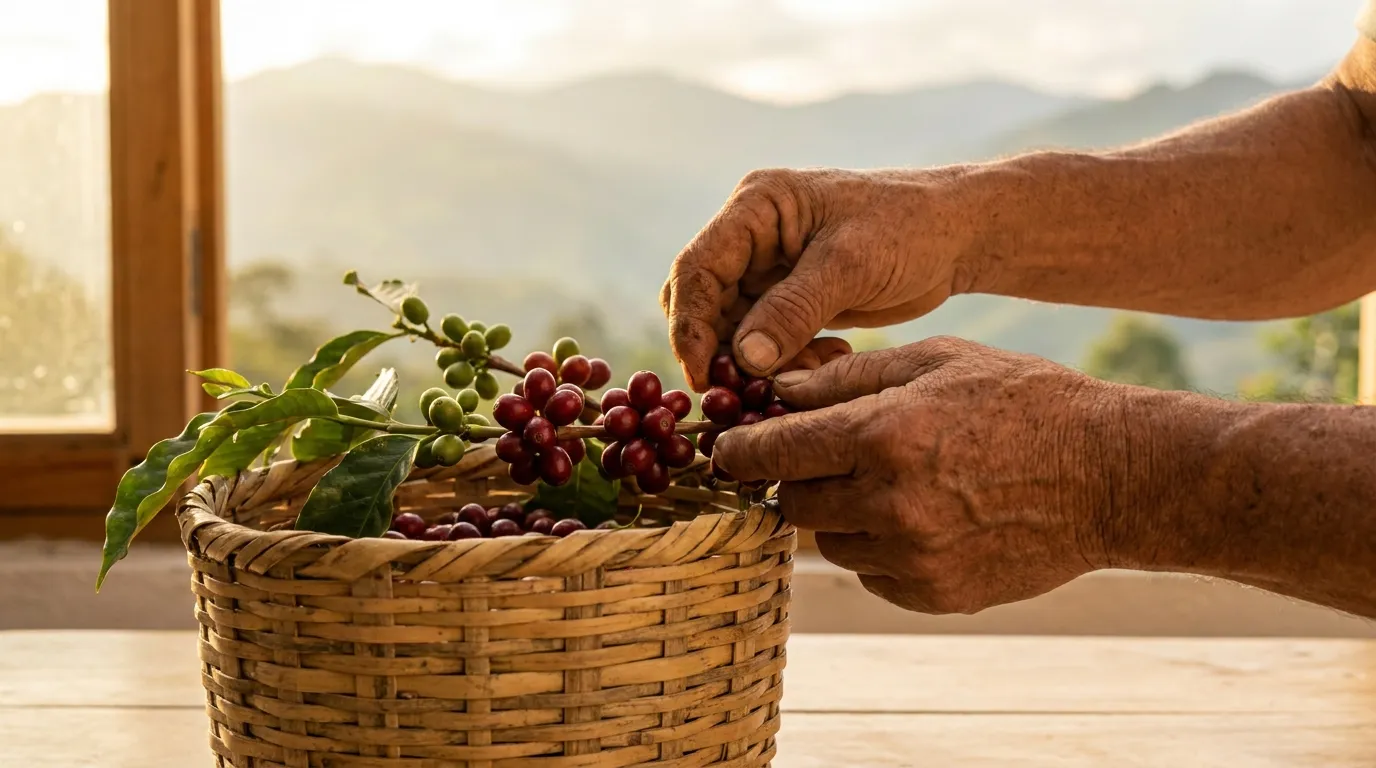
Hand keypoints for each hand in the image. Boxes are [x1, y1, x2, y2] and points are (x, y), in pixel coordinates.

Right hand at [660, 167, 985, 389]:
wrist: (959, 235)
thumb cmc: (909, 228)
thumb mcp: (850, 265)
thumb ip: (793, 309)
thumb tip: (743, 358)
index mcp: (756, 206)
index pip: (697, 268)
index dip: (689, 325)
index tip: (702, 375)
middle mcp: (752, 236)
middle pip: (704, 302)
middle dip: (718, 351)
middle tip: (738, 395)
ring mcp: (769, 269)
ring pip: (733, 330)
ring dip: (756, 363)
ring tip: (801, 378)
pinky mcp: (790, 300)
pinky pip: (765, 342)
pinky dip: (785, 363)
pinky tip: (827, 361)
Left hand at [713, 337, 1141, 614]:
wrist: (1110, 476)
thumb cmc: (1024, 401)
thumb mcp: (937, 360)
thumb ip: (847, 376)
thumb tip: (775, 389)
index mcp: (884, 435)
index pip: (773, 452)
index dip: (740, 450)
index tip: (729, 450)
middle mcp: (890, 503)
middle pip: (791, 504)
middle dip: (795, 480)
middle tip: (823, 460)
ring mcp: (914, 557)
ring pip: (830, 543)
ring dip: (839, 515)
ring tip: (890, 483)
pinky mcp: (936, 594)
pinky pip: (872, 576)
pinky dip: (879, 551)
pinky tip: (923, 517)